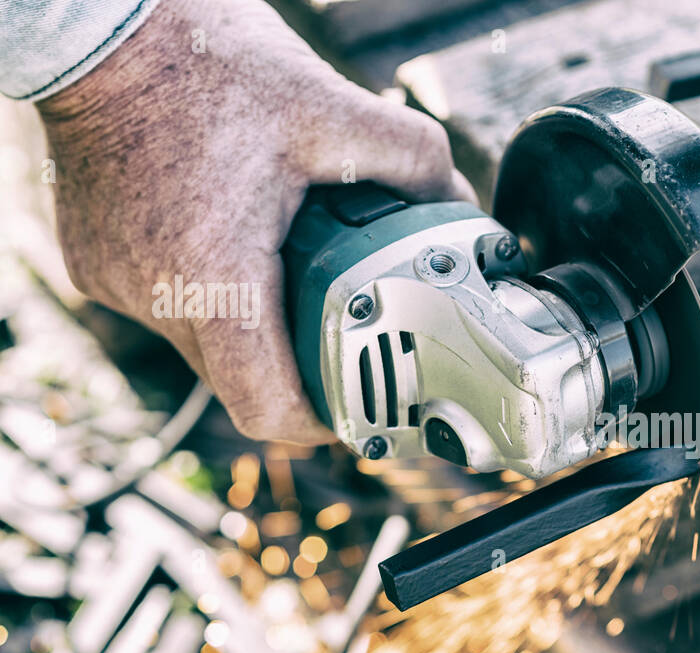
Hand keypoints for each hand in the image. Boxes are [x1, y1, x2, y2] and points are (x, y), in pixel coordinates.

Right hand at [37, 0, 473, 442]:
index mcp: (213, 275)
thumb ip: (413, 161)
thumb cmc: (202, 59)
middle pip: (242, 376)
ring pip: (205, 342)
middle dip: (298, 362)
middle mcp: (154, 294)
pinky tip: (236, 239)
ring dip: (253, 322)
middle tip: (345, 330)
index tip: (357, 408)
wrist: (97, 23)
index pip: (265, 406)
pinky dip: (210, 289)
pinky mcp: (95, 262)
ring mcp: (116, 282)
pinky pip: (168, 304)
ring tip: (291, 272)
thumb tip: (459, 203)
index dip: (320, 422)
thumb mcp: (329, 106)